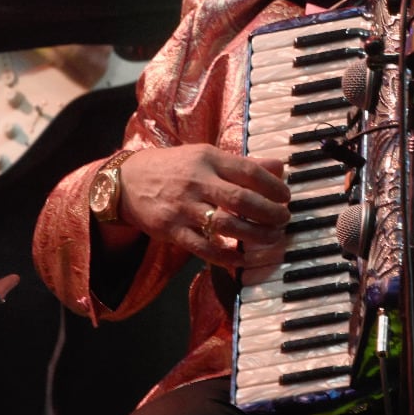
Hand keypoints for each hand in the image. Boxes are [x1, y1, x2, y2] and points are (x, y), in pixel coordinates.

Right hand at [114, 144, 290, 268]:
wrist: (127, 181)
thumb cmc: (175, 167)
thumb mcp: (207, 156)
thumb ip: (243, 164)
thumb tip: (280, 167)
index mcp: (209, 159)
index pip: (250, 172)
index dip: (274, 187)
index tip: (286, 197)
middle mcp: (197, 182)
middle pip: (241, 200)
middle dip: (269, 213)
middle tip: (283, 219)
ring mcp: (184, 208)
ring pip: (226, 225)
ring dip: (254, 235)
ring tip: (271, 238)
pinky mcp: (172, 230)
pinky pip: (203, 248)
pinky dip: (226, 256)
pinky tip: (243, 258)